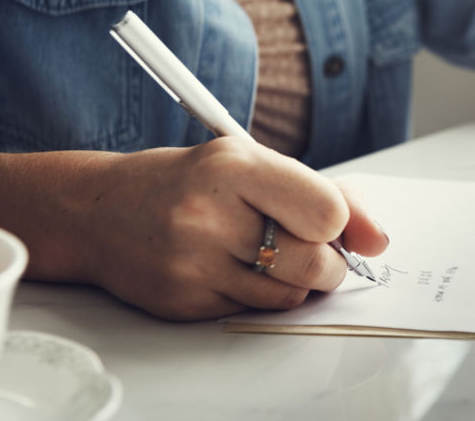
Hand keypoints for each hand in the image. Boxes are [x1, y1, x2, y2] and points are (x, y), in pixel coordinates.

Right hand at [82, 138, 387, 320]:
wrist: (98, 211)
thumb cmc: (187, 181)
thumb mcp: (251, 163)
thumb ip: (322, 192)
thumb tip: (377, 239)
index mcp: (232, 167)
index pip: (325, 211)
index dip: (339, 223)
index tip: (331, 222)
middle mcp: (207, 214)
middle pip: (313, 263)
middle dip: (329, 264)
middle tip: (316, 251)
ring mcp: (191, 263)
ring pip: (289, 296)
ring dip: (295, 282)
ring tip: (268, 254)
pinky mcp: (181, 302)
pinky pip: (252, 311)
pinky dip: (257, 294)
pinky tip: (232, 268)